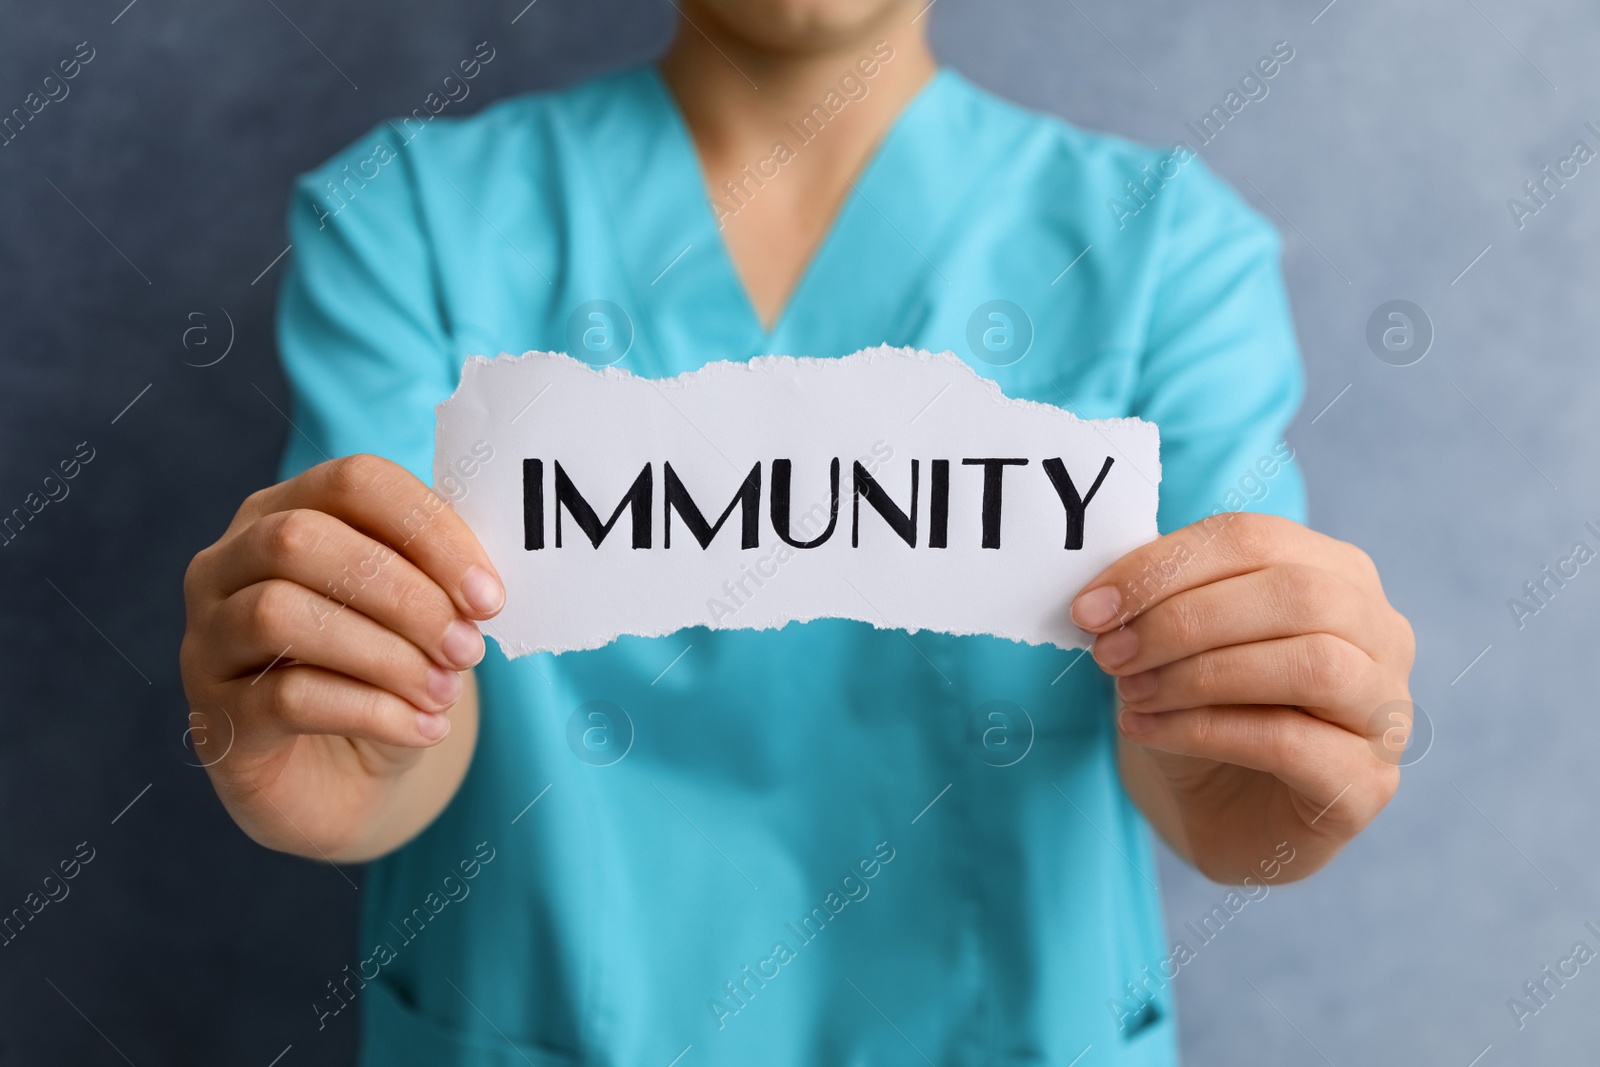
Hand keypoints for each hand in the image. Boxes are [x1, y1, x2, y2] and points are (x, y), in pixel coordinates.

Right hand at [180, 454, 503, 861]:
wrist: (345, 779)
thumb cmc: (384, 675)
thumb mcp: (418, 616)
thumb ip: (438, 579)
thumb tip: (479, 586)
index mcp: (284, 512)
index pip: (352, 482)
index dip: (427, 530)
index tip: (488, 594)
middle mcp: (226, 565)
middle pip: (300, 540)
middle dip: (403, 595)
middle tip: (467, 647)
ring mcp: (207, 640)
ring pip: (278, 613)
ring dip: (385, 655)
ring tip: (446, 692)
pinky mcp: (214, 718)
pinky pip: (286, 697)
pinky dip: (373, 711)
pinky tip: (423, 728)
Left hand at [1071, 512, 1413, 882]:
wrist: (1216, 811)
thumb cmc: (1200, 710)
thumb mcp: (1174, 641)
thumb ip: (1161, 600)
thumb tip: (1107, 596)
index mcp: (1336, 573)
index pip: (1255, 539)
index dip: (1165, 566)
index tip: (1090, 606)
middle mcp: (1379, 634)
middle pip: (1296, 594)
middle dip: (1185, 620)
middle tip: (1109, 653)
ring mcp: (1386, 711)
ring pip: (1312, 665)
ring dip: (1200, 675)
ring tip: (1130, 694)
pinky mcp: (1367, 783)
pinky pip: (1292, 743)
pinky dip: (1205, 731)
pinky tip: (1147, 731)